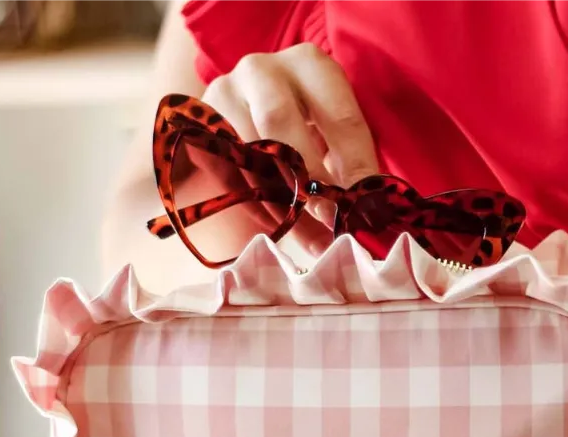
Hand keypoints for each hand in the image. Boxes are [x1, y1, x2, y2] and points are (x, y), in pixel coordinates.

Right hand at [204, 43, 379, 251]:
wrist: (241, 130)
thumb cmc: (301, 140)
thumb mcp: (329, 143)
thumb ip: (347, 168)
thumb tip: (369, 214)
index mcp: (311, 66)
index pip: (340, 116)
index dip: (356, 165)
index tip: (366, 206)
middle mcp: (263, 69)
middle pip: (280, 120)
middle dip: (308, 177)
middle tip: (329, 218)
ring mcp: (223, 94)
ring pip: (249, 152)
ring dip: (283, 204)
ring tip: (312, 239)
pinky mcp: (198, 127)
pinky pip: (226, 172)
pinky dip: (255, 208)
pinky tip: (279, 230)